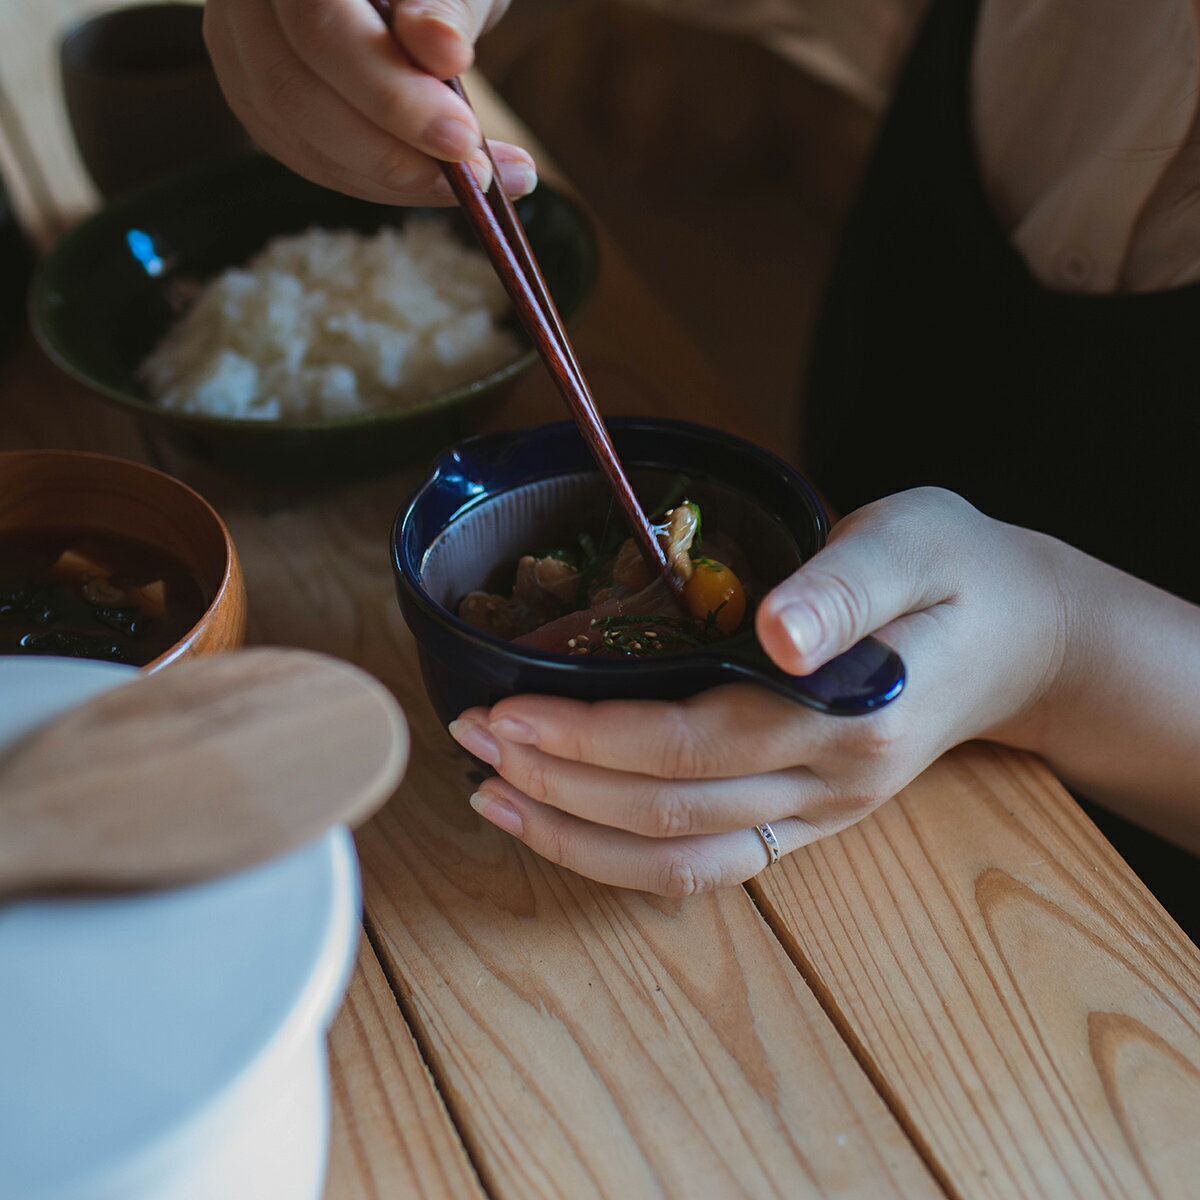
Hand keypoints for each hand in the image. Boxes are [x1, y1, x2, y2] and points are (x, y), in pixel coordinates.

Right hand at [203, 0, 535, 204]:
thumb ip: (447, 8)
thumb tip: (443, 52)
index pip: (320, 26)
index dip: (391, 95)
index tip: (464, 138)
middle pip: (295, 92)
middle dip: (393, 152)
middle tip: (475, 177)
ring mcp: (238, 48)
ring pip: (299, 137)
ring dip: (392, 178)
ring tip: (473, 184)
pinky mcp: (255, 97)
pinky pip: (309, 159)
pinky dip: (377, 182)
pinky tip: (435, 181)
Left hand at [449, 488, 1071, 893]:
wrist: (1019, 636)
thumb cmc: (958, 571)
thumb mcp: (914, 540)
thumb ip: (845, 584)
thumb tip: (774, 629)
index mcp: (853, 712)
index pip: (693, 744)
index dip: (588, 737)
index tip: (503, 710)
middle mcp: (833, 783)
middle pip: (669, 813)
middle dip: (555, 783)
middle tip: (467, 740)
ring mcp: (820, 814)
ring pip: (680, 863)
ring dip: (574, 837)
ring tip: (490, 796)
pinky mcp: (806, 821)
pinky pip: (706, 865)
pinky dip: (623, 856)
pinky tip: (563, 824)